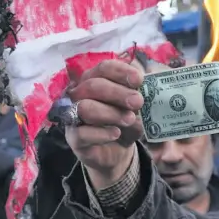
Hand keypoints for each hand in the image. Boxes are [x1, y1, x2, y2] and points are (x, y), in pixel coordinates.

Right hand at [65, 60, 143, 188]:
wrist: (117, 150)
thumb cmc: (124, 121)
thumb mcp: (135, 108)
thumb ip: (138, 97)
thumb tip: (145, 89)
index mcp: (95, 79)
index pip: (104, 68)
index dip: (121, 72)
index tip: (139, 80)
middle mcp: (79, 94)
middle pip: (93, 86)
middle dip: (118, 93)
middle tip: (138, 102)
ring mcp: (72, 115)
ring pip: (84, 107)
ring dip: (110, 113)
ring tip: (129, 119)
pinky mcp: (73, 138)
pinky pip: (81, 133)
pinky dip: (101, 133)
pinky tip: (116, 133)